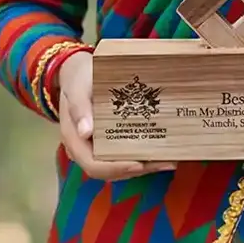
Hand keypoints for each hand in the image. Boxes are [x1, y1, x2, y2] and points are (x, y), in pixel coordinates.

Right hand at [57, 51, 176, 180]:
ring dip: (145, 166)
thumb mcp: (77, 86)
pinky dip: (143, 157)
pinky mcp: (110, 142)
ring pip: (120, 166)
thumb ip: (78, 106)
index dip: (116, 168)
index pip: (93, 165)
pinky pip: (125, 155)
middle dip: (138, 170)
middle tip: (165, 163)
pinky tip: (162, 151)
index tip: (139, 163)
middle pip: (110, 171)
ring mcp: (98, 147)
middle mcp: (85, 149)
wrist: (81, 71)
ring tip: (169, 160)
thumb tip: (85, 133)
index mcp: (74, 139)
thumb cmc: (79, 77)